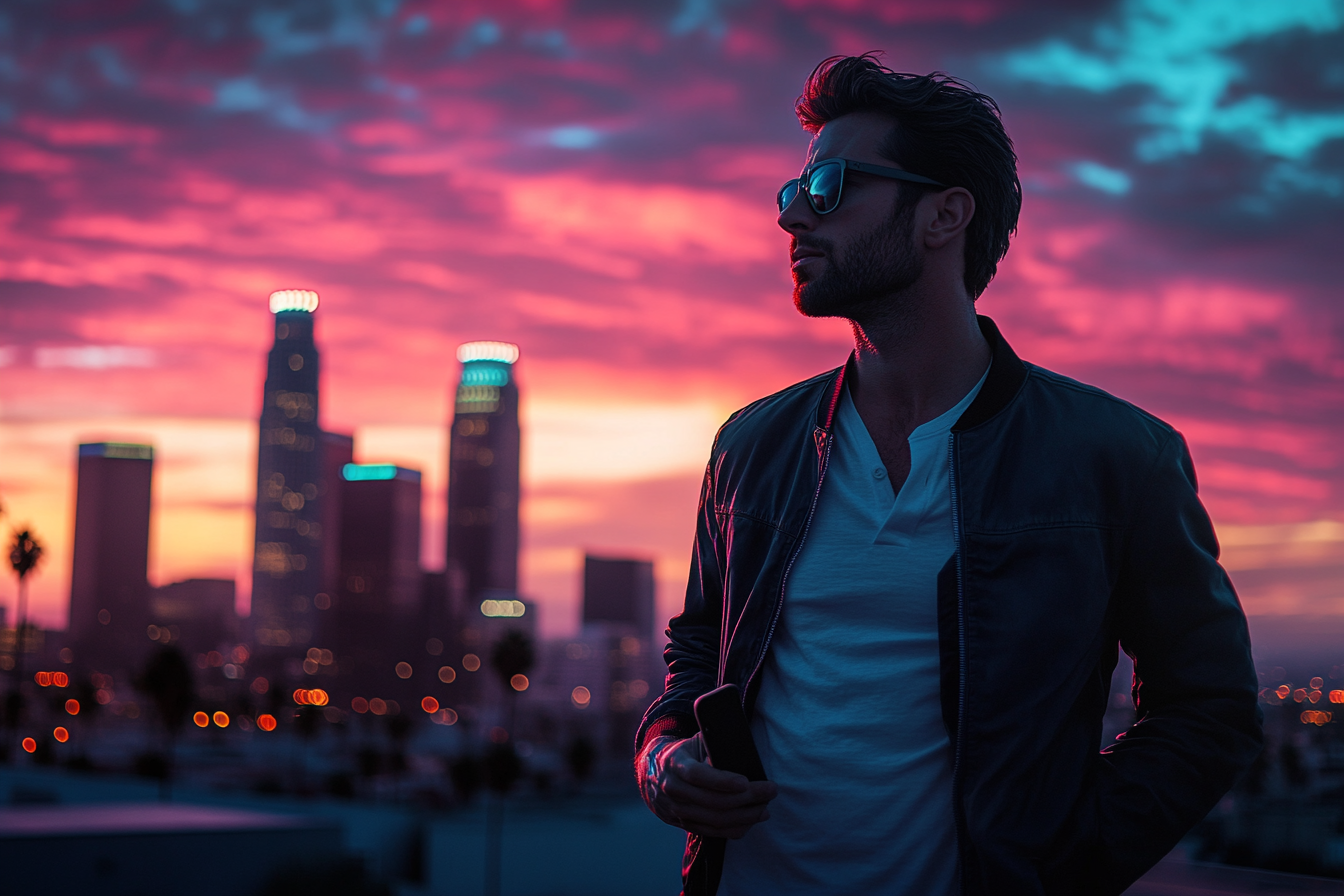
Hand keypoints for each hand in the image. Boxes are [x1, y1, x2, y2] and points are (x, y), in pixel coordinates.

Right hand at [637, 733, 777, 838]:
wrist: (653, 773)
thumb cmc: (684, 753)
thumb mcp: (694, 741)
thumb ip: (713, 744)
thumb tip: (741, 752)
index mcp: (675, 763)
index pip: (698, 775)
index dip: (722, 781)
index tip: (745, 781)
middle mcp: (673, 789)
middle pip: (712, 801)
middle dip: (746, 798)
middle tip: (770, 791)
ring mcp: (677, 810)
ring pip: (714, 820)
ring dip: (744, 817)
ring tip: (765, 810)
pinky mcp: (683, 823)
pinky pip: (711, 832)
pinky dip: (733, 829)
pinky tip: (751, 822)